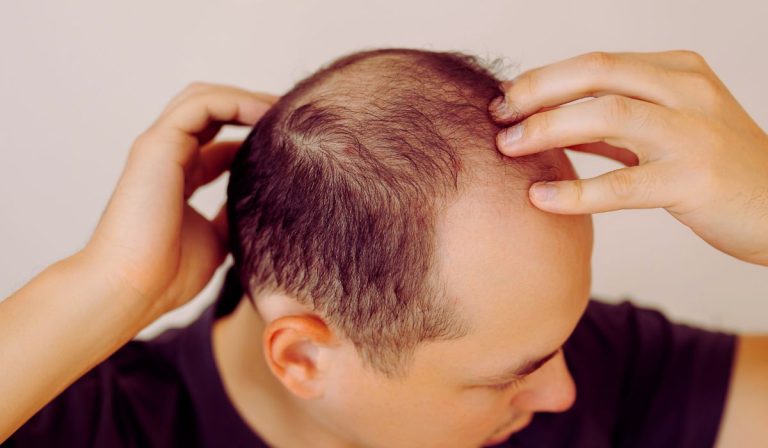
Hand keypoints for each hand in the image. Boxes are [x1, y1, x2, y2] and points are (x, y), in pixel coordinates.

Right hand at [83, 83, 277, 313]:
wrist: (132, 290)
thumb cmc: (168, 275)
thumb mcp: (219, 238)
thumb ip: (236, 213)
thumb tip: (267, 200)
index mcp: (179, 177)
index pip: (219, 141)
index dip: (255, 136)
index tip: (293, 142)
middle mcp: (168, 156)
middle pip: (212, 111)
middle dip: (252, 107)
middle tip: (293, 117)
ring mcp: (160, 147)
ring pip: (205, 99)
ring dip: (246, 98)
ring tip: (284, 109)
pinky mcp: (157, 145)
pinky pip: (201, 106)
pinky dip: (236, 102)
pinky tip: (266, 114)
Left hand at [489, 50, 767, 265]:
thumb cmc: (713, 169)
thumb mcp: (665, 130)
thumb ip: (614, 124)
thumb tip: (549, 123)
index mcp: (678, 71)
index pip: (598, 63)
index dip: (544, 78)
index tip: (505, 99)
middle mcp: (687, 90)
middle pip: (597, 73)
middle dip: (537, 92)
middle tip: (497, 116)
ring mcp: (693, 132)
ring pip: (607, 115)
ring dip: (548, 128)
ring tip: (508, 148)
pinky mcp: (694, 179)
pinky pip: (622, 184)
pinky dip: (576, 190)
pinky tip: (540, 199)